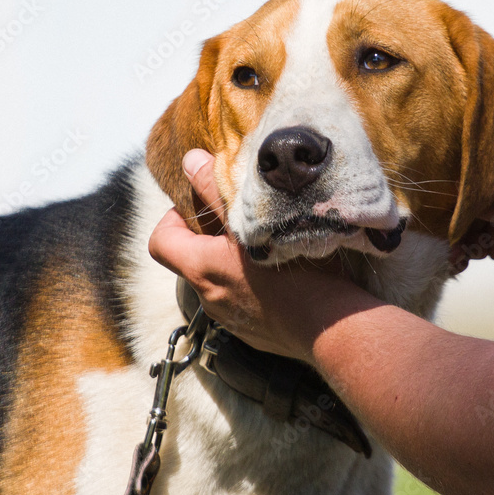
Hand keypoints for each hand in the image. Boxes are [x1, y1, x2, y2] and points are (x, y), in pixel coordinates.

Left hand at [148, 149, 355, 360]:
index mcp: (202, 268)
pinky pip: (241, 304)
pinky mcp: (251, 333)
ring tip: (265, 245)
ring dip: (230, 263)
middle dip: (207, 238)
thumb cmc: (299, 272)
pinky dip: (251, 287)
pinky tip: (282, 277)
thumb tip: (191, 161)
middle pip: (189, 261)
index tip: (200, 208)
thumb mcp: (256, 221)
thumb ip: (217, 189)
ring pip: (217, 282)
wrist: (333, 330)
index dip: (172, 219)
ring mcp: (229, 319)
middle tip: (239, 219)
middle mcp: (209, 297)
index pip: (160, 242)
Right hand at [452, 159, 493, 307]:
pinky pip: (472, 240)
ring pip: (471, 211)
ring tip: (445, 239)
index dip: (476, 154)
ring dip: (454, 225)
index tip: (448, 158)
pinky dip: (460, 248)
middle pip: (481, 180)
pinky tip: (457, 259)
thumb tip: (466, 197)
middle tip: (434, 202)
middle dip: (458, 192)